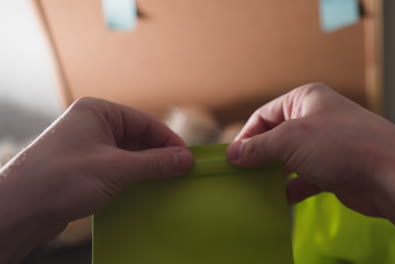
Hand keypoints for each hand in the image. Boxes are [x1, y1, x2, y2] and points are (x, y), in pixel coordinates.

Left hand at [0, 97, 192, 261]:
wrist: (19, 209)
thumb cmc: (64, 178)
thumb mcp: (116, 168)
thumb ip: (154, 163)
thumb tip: (187, 159)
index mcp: (98, 111)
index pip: (144, 122)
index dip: (168, 140)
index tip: (188, 158)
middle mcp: (92, 125)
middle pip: (137, 137)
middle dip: (157, 155)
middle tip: (179, 173)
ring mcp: (86, 147)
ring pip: (127, 155)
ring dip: (145, 169)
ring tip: (165, 184)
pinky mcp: (82, 168)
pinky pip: (115, 168)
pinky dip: (131, 178)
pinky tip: (143, 191)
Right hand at [227, 83, 394, 262]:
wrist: (391, 174)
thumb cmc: (340, 145)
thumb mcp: (290, 140)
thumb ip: (259, 147)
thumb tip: (233, 154)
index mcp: (305, 100)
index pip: (264, 115)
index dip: (246, 136)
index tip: (231, 158)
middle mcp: (316, 119)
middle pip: (276, 137)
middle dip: (259, 156)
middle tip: (240, 175)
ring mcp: (326, 145)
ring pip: (290, 159)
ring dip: (273, 174)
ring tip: (254, 188)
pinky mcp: (334, 169)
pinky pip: (304, 177)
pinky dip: (291, 188)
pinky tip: (280, 199)